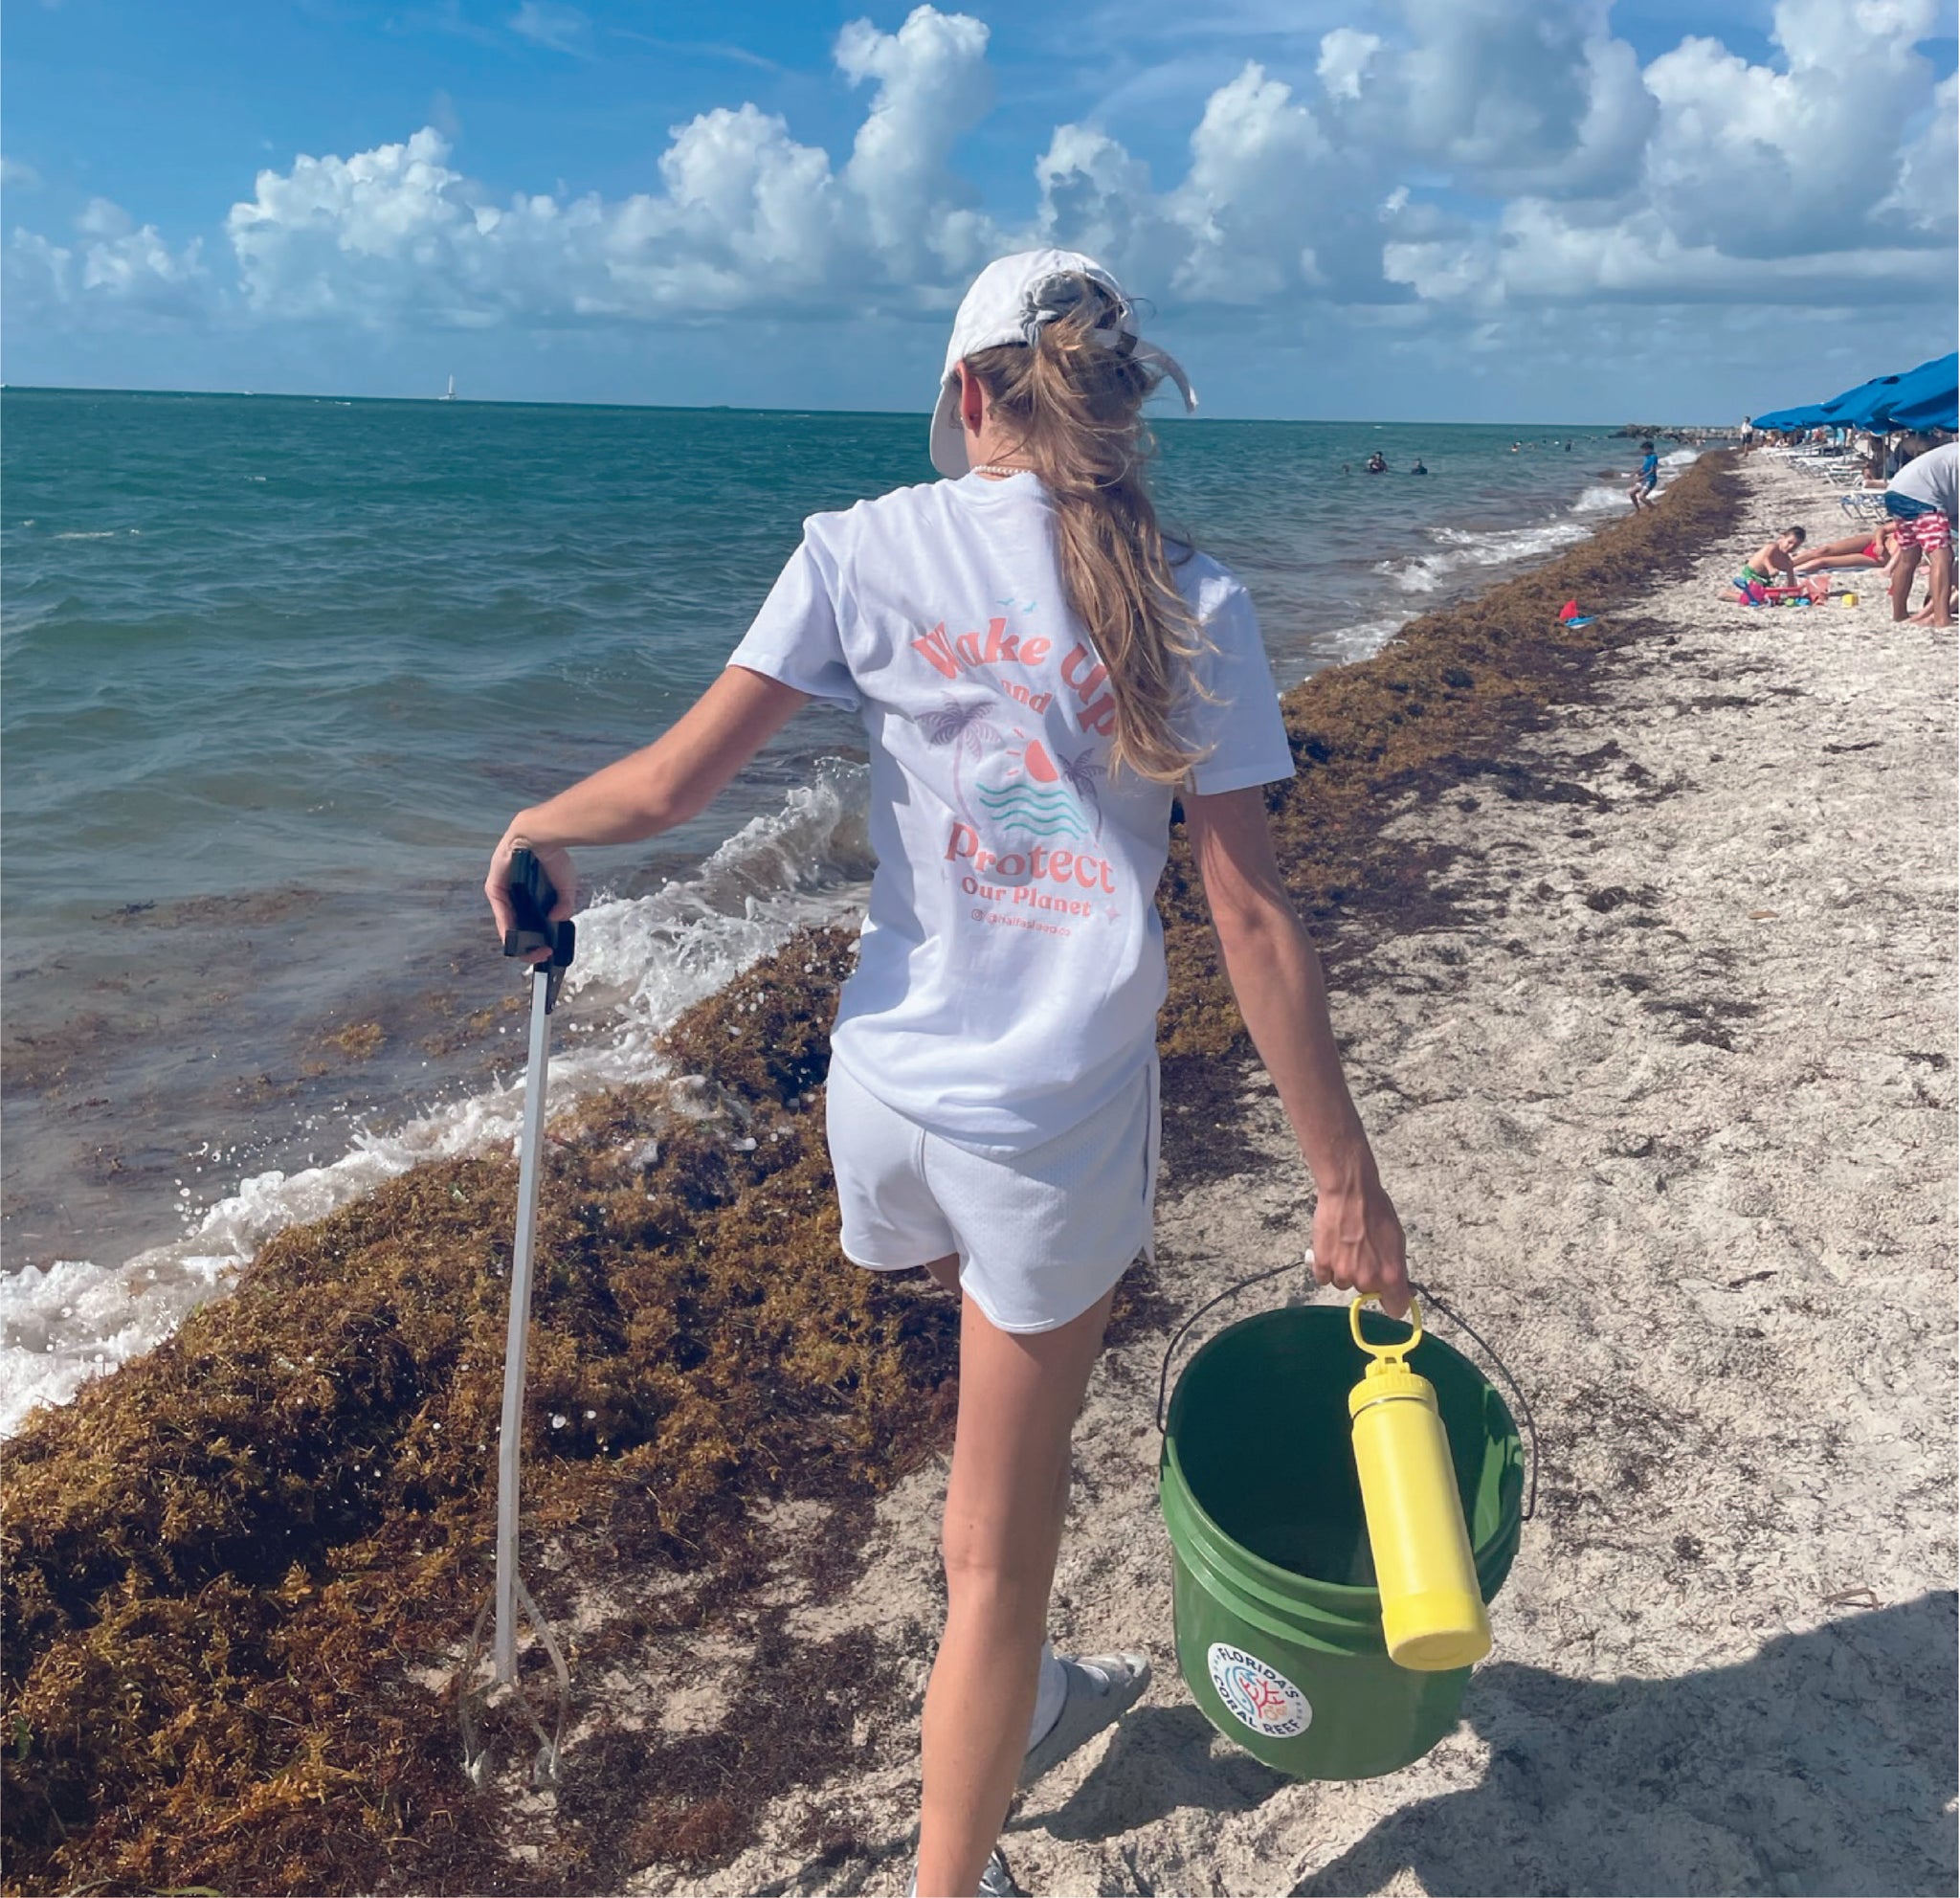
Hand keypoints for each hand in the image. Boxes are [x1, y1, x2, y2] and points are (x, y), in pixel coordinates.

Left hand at [485, 828, 577, 962]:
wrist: (543, 836)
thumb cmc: (554, 857)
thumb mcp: (565, 887)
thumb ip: (563, 905)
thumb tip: (557, 919)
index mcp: (530, 895)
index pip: (529, 923)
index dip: (538, 939)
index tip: (548, 949)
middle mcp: (514, 896)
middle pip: (517, 927)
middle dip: (528, 945)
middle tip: (541, 955)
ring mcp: (503, 893)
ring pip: (507, 924)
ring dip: (518, 941)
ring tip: (530, 953)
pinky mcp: (494, 888)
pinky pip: (500, 913)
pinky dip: (507, 928)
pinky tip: (515, 940)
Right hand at [1309, 1179, 1409, 1318]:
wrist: (1350, 1192)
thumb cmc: (1377, 1211)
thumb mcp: (1397, 1240)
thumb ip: (1397, 1267)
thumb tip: (1401, 1286)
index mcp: (1391, 1275)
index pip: (1396, 1308)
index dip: (1393, 1301)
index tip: (1390, 1294)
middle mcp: (1367, 1279)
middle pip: (1366, 1292)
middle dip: (1366, 1278)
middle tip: (1363, 1253)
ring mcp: (1343, 1273)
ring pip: (1344, 1284)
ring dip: (1344, 1271)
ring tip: (1345, 1247)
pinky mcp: (1322, 1264)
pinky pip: (1324, 1277)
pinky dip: (1326, 1267)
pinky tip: (1331, 1248)